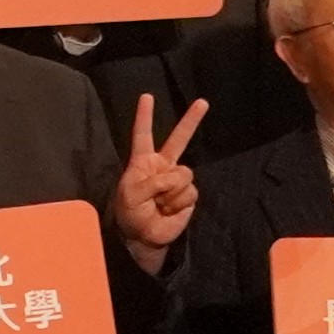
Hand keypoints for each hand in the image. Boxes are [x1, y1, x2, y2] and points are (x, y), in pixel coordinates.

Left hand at [113, 96, 208, 268]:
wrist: (144, 236)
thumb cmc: (131, 213)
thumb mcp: (131, 194)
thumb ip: (152, 181)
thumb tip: (175, 177)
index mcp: (142, 162)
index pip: (143, 135)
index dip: (144, 116)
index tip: (146, 96)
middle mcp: (162, 166)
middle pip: (179, 139)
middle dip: (191, 120)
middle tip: (203, 102)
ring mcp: (177, 179)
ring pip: (184, 173)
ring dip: (171, 192)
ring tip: (159, 203)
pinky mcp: (188, 194)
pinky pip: (189, 192)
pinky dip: (178, 203)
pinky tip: (169, 209)